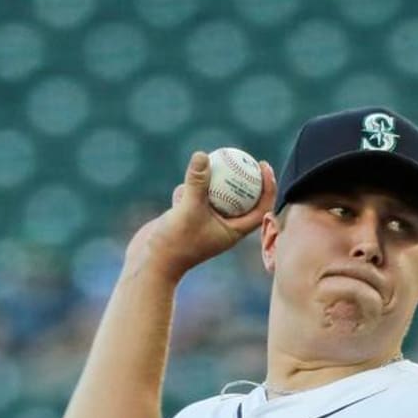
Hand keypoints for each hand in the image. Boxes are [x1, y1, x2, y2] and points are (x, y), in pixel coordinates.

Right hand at [127, 151, 278, 281]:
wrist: (150, 263)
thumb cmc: (174, 242)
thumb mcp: (188, 208)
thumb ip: (197, 182)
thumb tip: (202, 155)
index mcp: (234, 231)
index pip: (261, 207)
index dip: (267, 186)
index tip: (262, 165)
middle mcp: (222, 227)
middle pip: (240, 198)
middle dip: (243, 177)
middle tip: (241, 156)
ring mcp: (204, 222)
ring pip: (214, 195)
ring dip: (210, 181)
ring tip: (209, 166)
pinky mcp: (187, 218)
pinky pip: (192, 197)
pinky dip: (187, 192)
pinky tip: (178, 194)